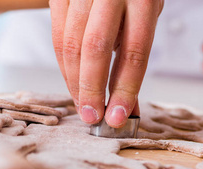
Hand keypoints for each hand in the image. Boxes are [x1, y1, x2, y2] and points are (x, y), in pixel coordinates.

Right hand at [49, 0, 163, 126]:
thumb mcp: (144, 15)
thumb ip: (132, 58)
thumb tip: (125, 106)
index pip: (134, 53)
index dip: (124, 90)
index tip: (118, 117)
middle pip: (95, 49)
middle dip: (91, 90)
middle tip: (93, 118)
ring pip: (70, 45)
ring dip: (74, 83)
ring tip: (83, 106)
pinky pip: (57, 36)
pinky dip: (63, 65)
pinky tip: (72, 82)